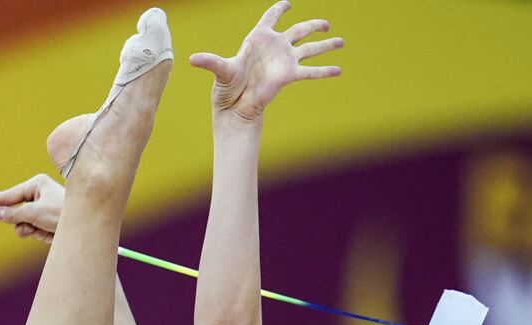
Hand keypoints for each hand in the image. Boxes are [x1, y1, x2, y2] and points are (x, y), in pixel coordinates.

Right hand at [0, 174, 63, 243]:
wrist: (89, 225)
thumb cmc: (64, 213)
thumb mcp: (36, 214)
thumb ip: (14, 215)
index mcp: (36, 185)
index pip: (8, 194)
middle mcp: (39, 195)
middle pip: (15, 212)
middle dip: (20, 222)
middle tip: (28, 225)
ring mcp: (44, 209)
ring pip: (24, 224)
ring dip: (31, 231)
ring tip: (45, 229)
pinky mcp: (48, 222)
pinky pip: (35, 231)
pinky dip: (40, 235)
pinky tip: (52, 233)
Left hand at [189, 0, 342, 122]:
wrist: (237, 107)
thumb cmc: (227, 87)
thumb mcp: (220, 70)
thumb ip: (210, 61)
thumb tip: (190, 59)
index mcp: (258, 39)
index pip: (270, 18)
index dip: (278, 10)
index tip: (287, 3)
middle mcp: (275, 47)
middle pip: (298, 30)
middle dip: (312, 26)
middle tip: (326, 23)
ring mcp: (284, 60)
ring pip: (309, 48)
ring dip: (325, 45)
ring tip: (341, 40)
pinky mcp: (289, 75)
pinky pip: (310, 71)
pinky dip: (324, 71)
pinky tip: (338, 70)